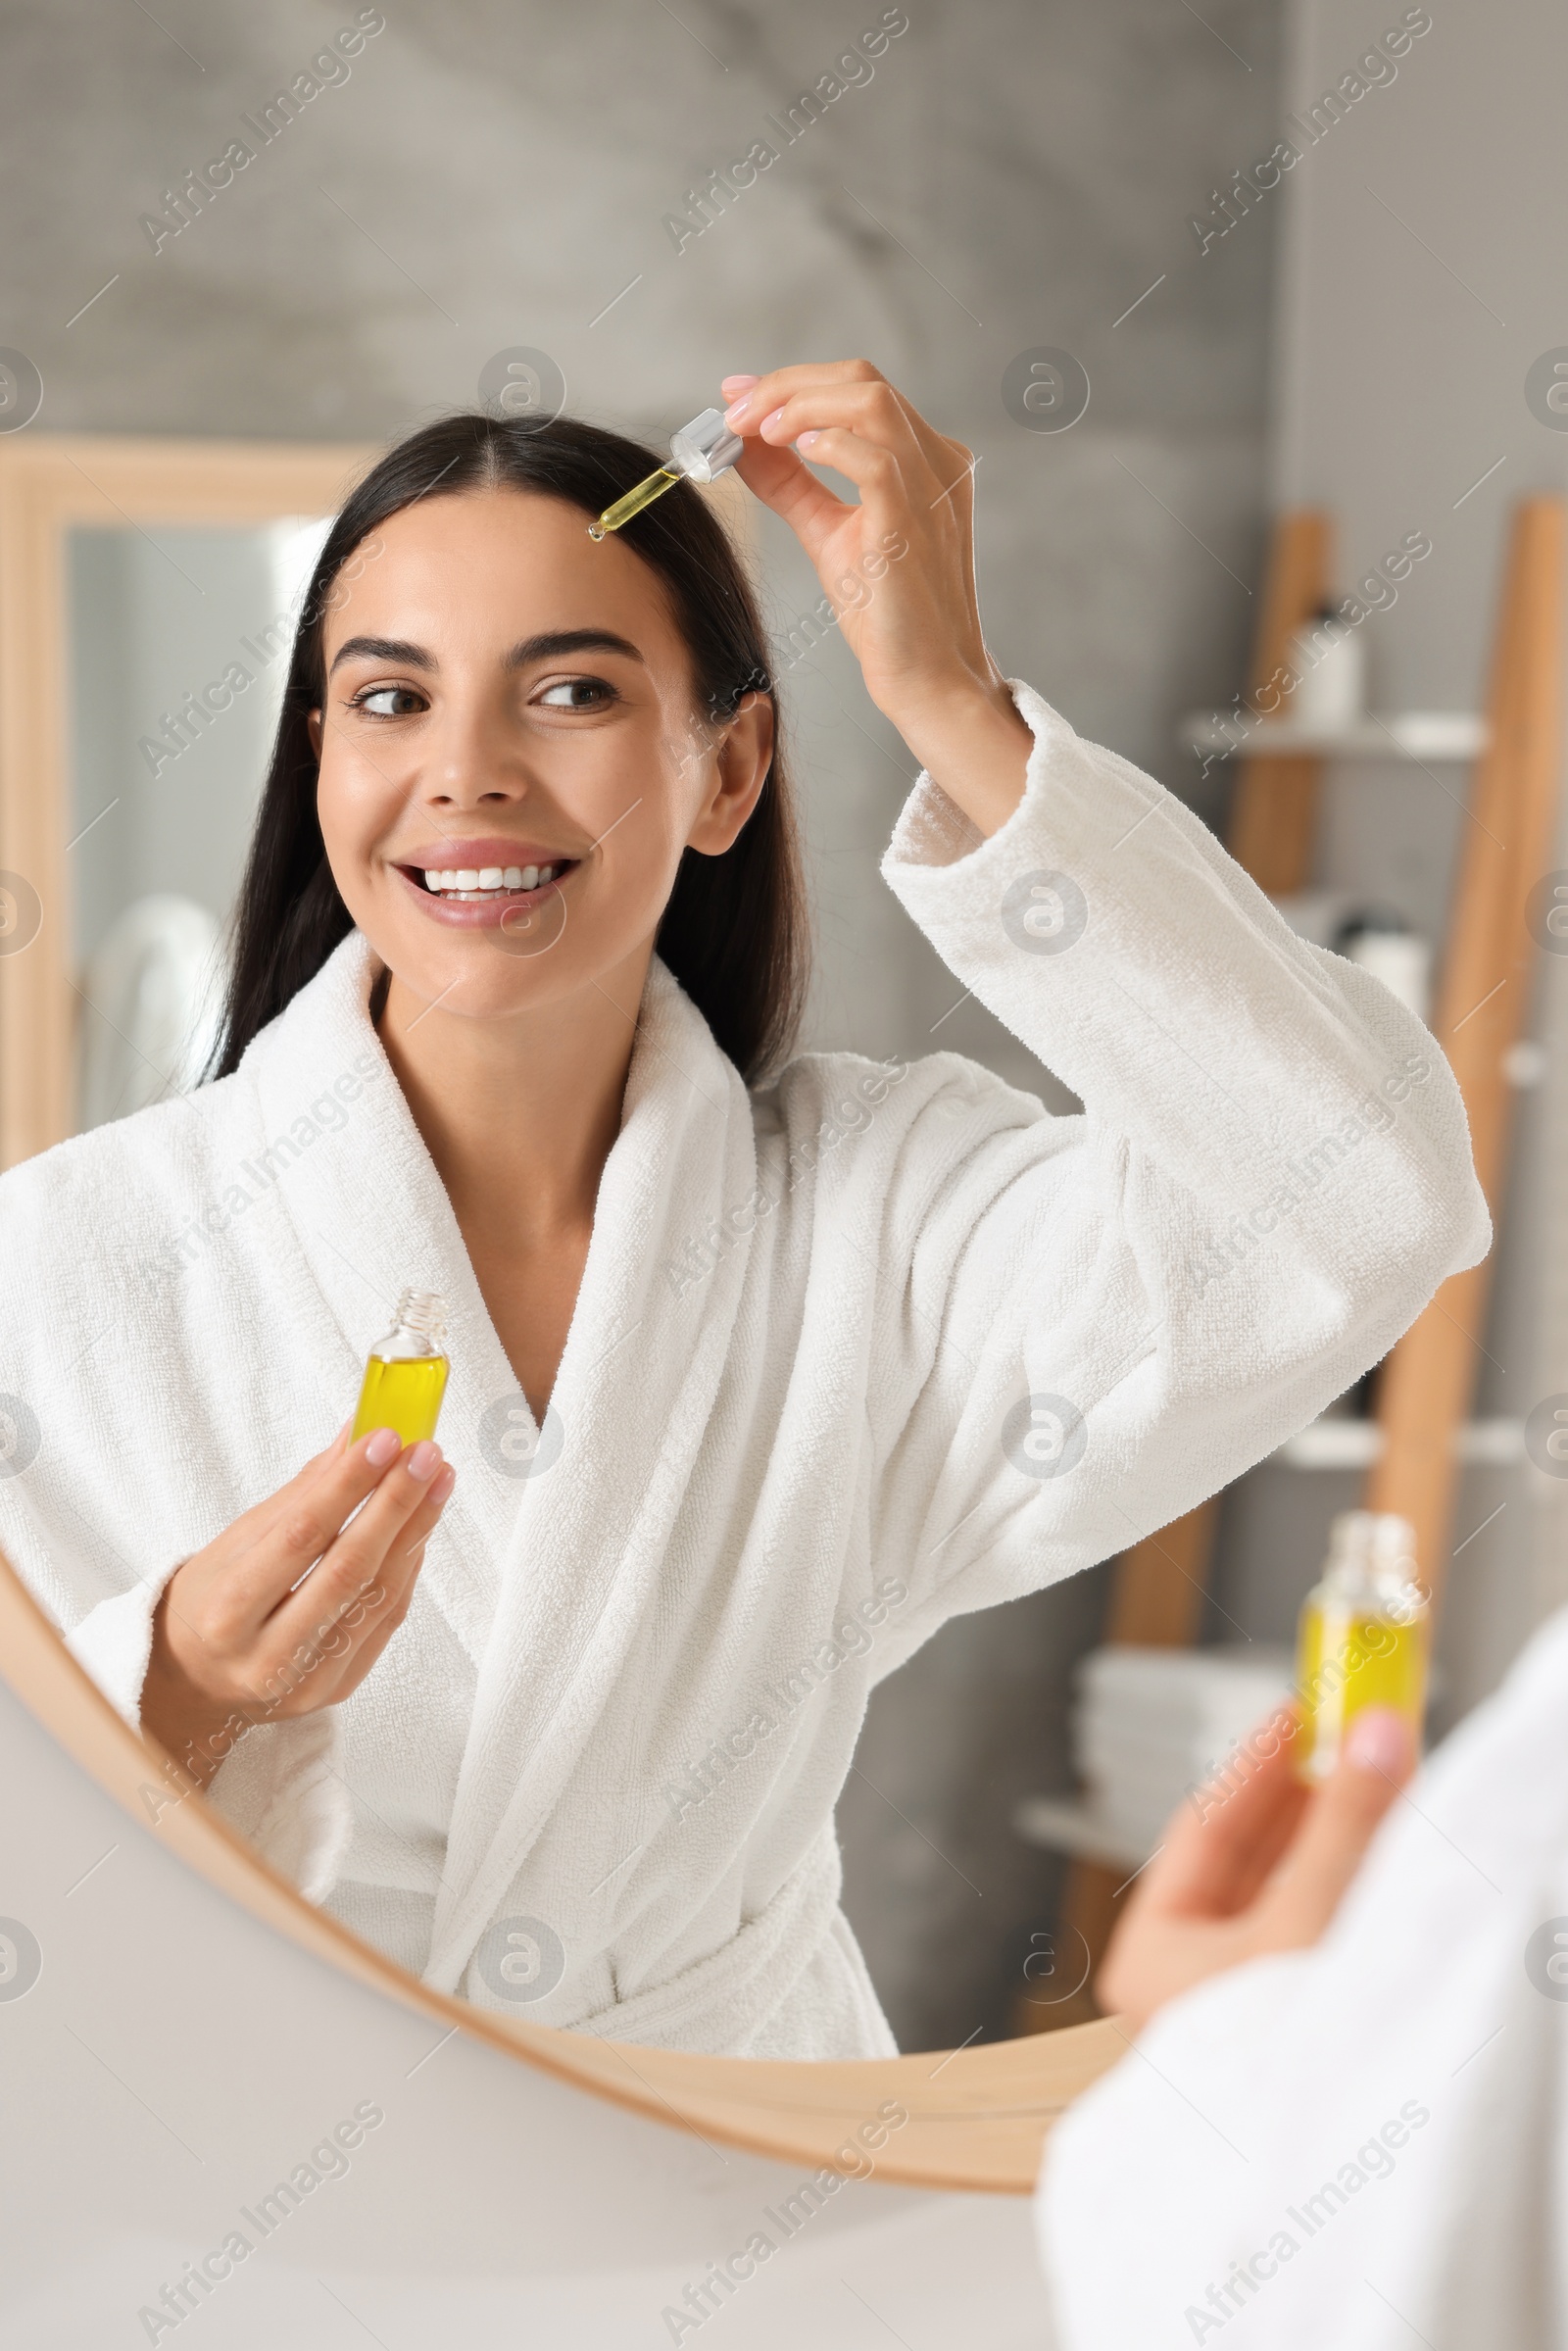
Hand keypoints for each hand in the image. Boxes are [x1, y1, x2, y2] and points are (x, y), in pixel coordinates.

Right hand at [141, 1423, 454, 1790]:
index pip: (301, 1537)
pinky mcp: (340, 1688)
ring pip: (378, 1597)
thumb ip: (301, 1494)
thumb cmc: (211, 1602)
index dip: (348, 1485)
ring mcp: (309, 1681)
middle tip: (426, 1455)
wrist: (195, 1682)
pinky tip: (419, 1526)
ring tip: (436, 1480)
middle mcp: (267, 1654)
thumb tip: (354, 1435)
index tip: (385, 1438)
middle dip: (396, 1505)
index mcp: (228, 1612)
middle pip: (348, 1571)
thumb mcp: (234, 1543)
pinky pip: (386, 1619)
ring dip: (415, 1531)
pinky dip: (407, 1567)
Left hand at [719, 360, 1032, 835]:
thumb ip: (790, 482)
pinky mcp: (911, 521)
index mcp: (925, 458)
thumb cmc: (888, 614)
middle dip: (786, 385)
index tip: (736, 396)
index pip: (857, 389)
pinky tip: (793, 454)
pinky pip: (873, 457)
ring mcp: (931, 488)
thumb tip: (742, 440)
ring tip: (758, 433)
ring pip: (868, 401)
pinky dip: (826, 443)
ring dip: (799, 405)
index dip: (792, 383)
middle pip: (861, 379)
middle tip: (735, 413)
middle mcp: (937, 461)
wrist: (925, 678)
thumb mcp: (828, 531)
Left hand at [1098, 1704, 1414, 2033]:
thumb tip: (1374, 1733)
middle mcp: (1188, 1987)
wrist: (1322, 2191)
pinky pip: (1321, 1937)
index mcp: (1150, 1959)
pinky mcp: (1295, 2032)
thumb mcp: (1309, 1916)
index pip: (1204, 1829)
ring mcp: (1242, 2012)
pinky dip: (1354, 1890)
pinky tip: (1391, 1857)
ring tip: (1387, 1784)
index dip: (1259, 1764)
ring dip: (1341, 1840)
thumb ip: (1346, 1821)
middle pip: (1253, 1862)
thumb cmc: (1273, 2064)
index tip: (1303, 1711)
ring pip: (1292, 1899)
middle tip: (1359, 1739)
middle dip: (1312, 1799)